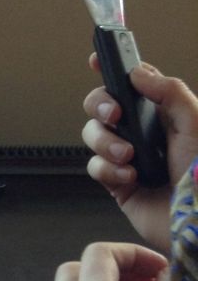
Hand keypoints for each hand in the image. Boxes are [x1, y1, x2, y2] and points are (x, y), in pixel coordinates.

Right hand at [81, 59, 197, 250]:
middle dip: (100, 106)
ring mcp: (127, 156)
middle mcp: (142, 132)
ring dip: (105, 143)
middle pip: (102, 105)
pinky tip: (130, 177)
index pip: (132, 83)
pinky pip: (96, 166)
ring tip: (127, 156)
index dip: (111, 68)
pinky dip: (109, 170)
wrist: (196, 222)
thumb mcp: (195, 124)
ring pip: (93, 135)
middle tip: (114, 115)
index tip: (98, 59)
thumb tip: (138, 72)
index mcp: (162, 113)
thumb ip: (169, 92)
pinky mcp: (117, 182)